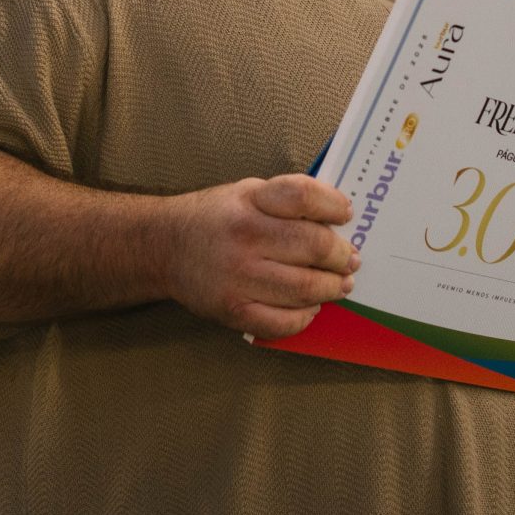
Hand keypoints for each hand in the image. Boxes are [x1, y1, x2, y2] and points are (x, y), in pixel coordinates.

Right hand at [161, 174, 356, 339]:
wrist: (164, 246)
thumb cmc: (216, 218)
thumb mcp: (248, 192)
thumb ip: (287, 201)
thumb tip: (336, 220)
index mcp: (251, 201)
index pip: (303, 196)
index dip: (333, 205)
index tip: (346, 214)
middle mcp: (245, 236)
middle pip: (314, 245)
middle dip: (342, 256)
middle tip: (350, 259)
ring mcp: (238, 276)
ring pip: (304, 288)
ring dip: (332, 288)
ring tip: (341, 284)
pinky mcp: (233, 310)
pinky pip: (282, 322)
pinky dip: (305, 317)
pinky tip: (311, 306)